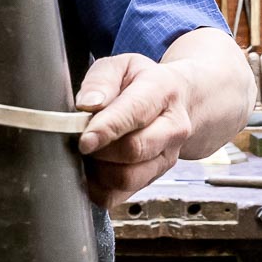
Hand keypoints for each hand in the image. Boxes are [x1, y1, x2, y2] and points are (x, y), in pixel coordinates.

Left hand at [74, 53, 195, 207]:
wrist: (180, 102)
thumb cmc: (143, 82)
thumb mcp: (122, 66)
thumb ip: (101, 80)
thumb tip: (87, 104)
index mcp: (163, 92)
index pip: (135, 114)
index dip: (106, 129)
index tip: (84, 140)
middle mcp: (172, 129)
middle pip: (134, 150)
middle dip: (99, 149)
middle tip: (80, 139)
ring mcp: (166, 158)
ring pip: (127, 178)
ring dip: (97, 170)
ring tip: (88, 153)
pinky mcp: (154, 179)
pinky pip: (119, 196)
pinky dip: (98, 188)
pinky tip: (92, 170)